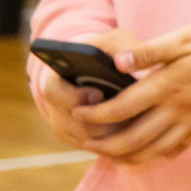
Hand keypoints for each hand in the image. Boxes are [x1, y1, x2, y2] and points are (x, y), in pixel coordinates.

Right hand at [34, 29, 140, 151]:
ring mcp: (65, 125)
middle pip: (72, 121)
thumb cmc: (108, 52)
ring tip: (138, 122)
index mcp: (56, 79)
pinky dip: (115, 143)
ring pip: (86, 138)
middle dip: (101, 120)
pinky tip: (137, 133)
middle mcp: (56, 106)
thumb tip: (125, 60)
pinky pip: (95, 148)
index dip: (72, 96)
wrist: (104, 70)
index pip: (52, 92)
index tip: (97, 94)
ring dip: (112, 133)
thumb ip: (121, 45)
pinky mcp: (78, 139)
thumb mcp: (115, 41)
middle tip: (129, 114)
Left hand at [65, 20, 190, 165]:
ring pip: (153, 150)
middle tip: (86, 141)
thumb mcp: (186, 38)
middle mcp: (176, 110)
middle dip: (105, 144)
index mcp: (167, 85)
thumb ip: (150, 51)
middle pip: (132, 138)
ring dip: (127, 156)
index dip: (95, 114)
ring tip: (110, 153)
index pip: (121, 108)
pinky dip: (158, 154)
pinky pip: (177, 148)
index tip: (79, 112)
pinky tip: (148, 152)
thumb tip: (117, 61)